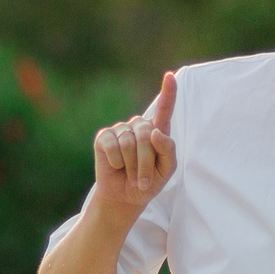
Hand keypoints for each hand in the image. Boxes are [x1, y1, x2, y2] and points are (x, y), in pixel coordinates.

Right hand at [90, 71, 176, 216]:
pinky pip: (113, 147)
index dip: (168, 93)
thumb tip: (155, 132)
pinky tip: (116, 167)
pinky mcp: (104, 137)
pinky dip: (116, 162)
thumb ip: (168, 150)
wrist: (125, 197)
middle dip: (146, 163)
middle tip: (142, 180)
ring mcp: (120, 129)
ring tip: (131, 175)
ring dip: (132, 167)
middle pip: (146, 136)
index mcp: (157, 130)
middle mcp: (139, 125)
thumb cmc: (148, 182)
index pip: (165, 109)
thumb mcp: (166, 170)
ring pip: (129, 144)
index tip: (170, 76)